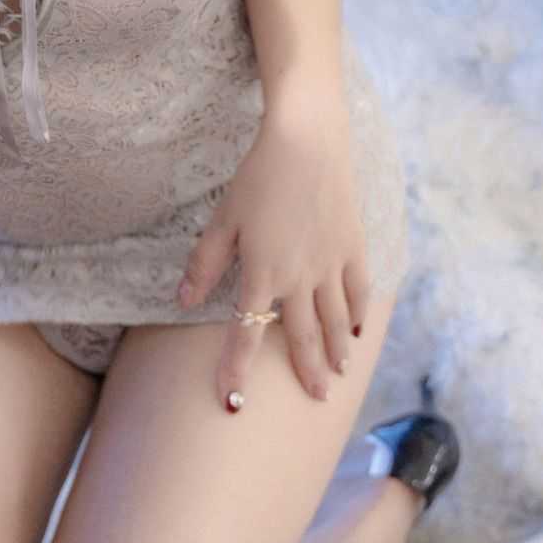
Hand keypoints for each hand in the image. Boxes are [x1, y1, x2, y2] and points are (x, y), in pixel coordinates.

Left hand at [177, 104, 371, 409]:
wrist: (306, 141)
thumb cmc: (257, 177)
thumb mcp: (222, 220)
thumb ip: (205, 265)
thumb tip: (183, 301)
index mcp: (262, 274)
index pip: (246, 333)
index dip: (237, 369)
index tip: (232, 401)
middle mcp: (300, 278)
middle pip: (303, 336)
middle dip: (307, 370)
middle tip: (316, 398)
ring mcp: (331, 264)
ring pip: (336, 320)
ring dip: (337, 350)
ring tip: (339, 373)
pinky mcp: (353, 245)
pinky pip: (359, 290)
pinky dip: (359, 313)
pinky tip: (358, 329)